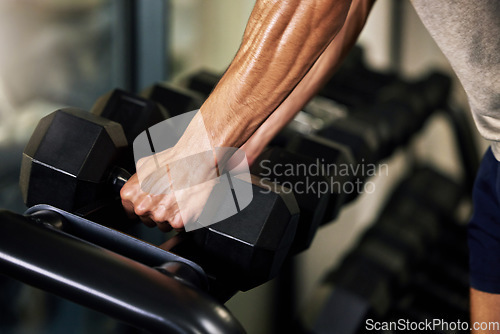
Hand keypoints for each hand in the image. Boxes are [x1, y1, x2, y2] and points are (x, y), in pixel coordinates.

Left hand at [121, 112, 218, 230]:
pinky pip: (179, 227)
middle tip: (168, 198)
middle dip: (157, 212)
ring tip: (178, 199)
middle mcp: (143, 207)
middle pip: (147, 221)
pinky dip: (184, 218)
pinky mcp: (178, 221)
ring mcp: (160, 215)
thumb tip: (136, 187)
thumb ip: (136, 181)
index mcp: (131, 194)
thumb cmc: (174, 160)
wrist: (195, 160)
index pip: (131, 212)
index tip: (151, 204)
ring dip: (170, 217)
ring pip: (163, 226)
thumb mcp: (144, 164)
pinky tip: (185, 204)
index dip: (143, 208)